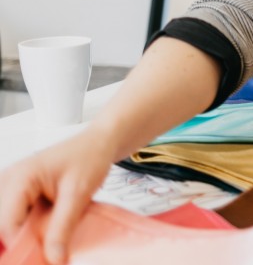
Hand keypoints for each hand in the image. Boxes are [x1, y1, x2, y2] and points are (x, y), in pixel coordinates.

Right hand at [0, 129, 115, 263]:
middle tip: (50, 247)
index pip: (7, 225)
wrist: (99, 142)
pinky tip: (47, 227)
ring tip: (52, 233)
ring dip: (27, 234)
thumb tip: (54, 260)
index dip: (22, 247)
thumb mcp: (79, 193)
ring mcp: (12, 187)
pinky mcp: (20, 193)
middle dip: (23, 241)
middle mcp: (9, 181)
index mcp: (20, 178)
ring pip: (9, 223)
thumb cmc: (90, 156)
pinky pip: (16, 217)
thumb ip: (63, 228)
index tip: (44, 258)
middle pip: (4, 226)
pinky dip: (30, 227)